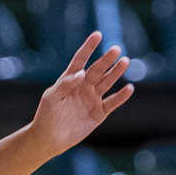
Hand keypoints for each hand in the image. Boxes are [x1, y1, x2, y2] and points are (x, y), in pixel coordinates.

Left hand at [30, 32, 134, 154]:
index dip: (88, 47)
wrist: (49, 139)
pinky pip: (113, 102)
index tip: (97, 35)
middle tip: (116, 49)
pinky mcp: (99, 112)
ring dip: (116, 72)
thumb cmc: (46, 116)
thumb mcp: (51, 98)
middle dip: (106, 59)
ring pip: (107, 82)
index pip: (80, 60)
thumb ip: (64, 84)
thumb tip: (81, 73)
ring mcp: (92, 99)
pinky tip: (129, 88)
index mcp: (70, 80)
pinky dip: (121, 96)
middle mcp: (84, 86)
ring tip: (125, 62)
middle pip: (97, 70)